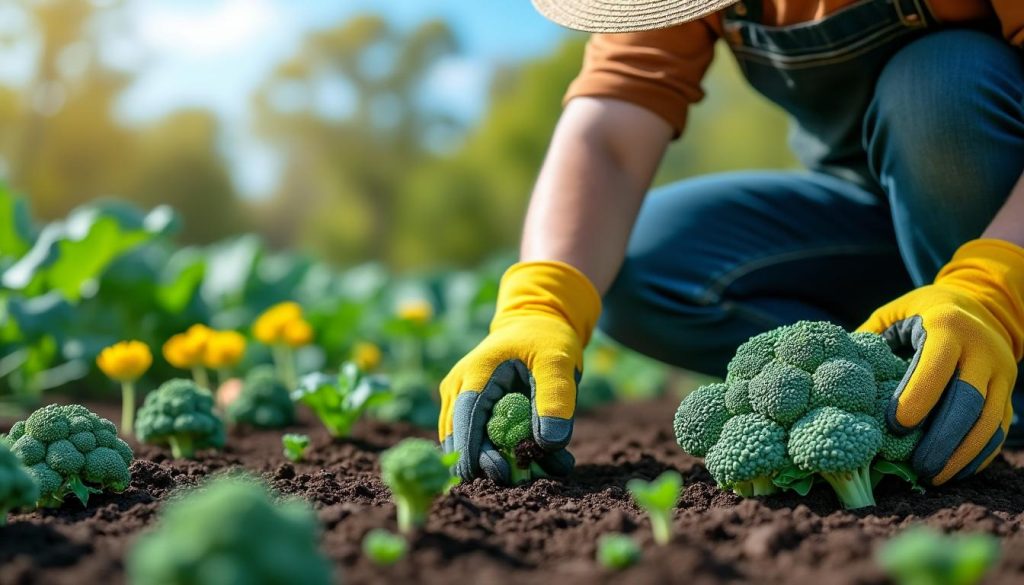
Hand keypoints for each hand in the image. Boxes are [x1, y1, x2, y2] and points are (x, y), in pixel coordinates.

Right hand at [439, 261, 601, 483]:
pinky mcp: (472, 411)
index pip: (466, 416)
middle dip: (490, 462)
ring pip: (469, 442)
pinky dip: (506, 453)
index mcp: (476, 372)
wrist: (536, 324)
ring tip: (546, 465)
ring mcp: (460, 399)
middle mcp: (459, 387)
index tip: (487, 475)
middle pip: (461, 436)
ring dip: (502, 460)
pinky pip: (480, 440)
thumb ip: (555, 399)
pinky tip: (541, 458)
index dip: (472, 449)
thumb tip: (548, 444)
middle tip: (526, 477)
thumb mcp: (558, 361)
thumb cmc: (546, 339)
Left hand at [859, 239, 1023, 484]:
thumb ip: (866, 341)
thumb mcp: (892, 316)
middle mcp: (982, 350)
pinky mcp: (1007, 396)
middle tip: (915, 468)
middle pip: (968, 400)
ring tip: (930, 477)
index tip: (894, 426)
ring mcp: (1001, 375)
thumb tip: (833, 374)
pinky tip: (952, 473)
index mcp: (947, 325)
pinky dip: (977, 456)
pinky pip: (998, 431)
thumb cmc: (918, 315)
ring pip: (989, 422)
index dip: (917, 397)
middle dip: (941, 438)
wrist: (979, 307)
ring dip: (961, 455)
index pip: (936, 366)